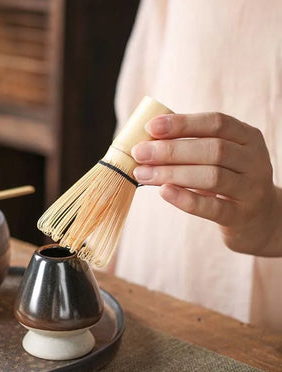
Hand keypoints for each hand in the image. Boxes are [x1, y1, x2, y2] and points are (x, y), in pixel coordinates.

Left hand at [131, 112, 281, 255]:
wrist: (260, 219)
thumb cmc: (227, 181)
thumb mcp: (219, 158)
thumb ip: (191, 147)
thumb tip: (146, 142)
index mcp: (247, 138)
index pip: (217, 123)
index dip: (183, 123)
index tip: (151, 127)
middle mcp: (254, 160)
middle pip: (213, 149)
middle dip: (171, 150)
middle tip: (139, 153)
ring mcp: (251, 189)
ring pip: (212, 176)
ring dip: (172, 174)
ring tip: (142, 174)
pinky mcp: (241, 216)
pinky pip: (212, 207)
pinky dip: (186, 199)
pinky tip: (164, 192)